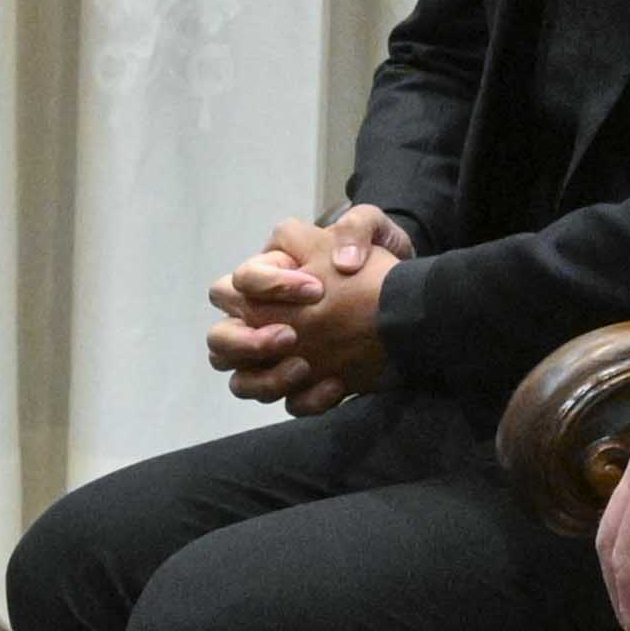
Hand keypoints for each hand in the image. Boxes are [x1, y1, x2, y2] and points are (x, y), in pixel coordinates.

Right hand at [204, 205, 413, 415]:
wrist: (409, 309)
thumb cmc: (380, 265)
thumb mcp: (373, 229)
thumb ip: (356, 228)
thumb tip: (343, 260)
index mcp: (270, 278)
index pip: (241, 281)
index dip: (269, 286)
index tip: (316, 290)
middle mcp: (263, 320)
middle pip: (221, 338)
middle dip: (247, 341)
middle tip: (290, 336)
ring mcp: (279, 358)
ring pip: (241, 379)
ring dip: (266, 378)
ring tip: (304, 367)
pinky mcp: (303, 384)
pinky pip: (287, 402)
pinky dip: (307, 398)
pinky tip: (336, 385)